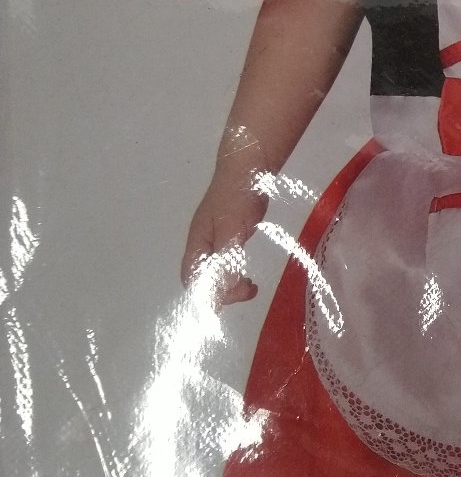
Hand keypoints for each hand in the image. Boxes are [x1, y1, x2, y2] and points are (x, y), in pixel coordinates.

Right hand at [181, 173, 268, 308]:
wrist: (249, 167)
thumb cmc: (238, 197)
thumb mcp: (232, 230)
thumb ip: (226, 260)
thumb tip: (221, 292)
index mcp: (198, 242)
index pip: (193, 277)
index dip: (204, 296)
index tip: (223, 309)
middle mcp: (204, 243)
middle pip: (203, 277)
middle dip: (220, 292)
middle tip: (248, 291)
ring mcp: (217, 237)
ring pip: (216, 270)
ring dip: (229, 285)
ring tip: (251, 287)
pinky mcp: (231, 233)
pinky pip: (228, 260)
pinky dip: (235, 273)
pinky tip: (248, 276)